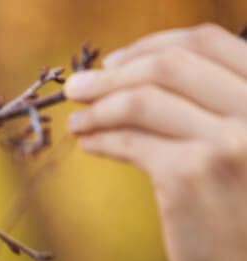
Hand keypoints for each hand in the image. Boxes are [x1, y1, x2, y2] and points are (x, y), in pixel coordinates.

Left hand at [65, 23, 246, 260]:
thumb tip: (149, 81)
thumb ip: (221, 113)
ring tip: (75, 118)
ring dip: (98, 105)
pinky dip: (101, 137)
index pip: (208, 42)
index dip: (152, 45)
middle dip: (113, 73)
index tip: (117, 61)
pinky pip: (129, 141)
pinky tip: (87, 143)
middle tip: (78, 86)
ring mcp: (226, 142)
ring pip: (142, 100)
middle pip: (169, 66)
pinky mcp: (189, 177)